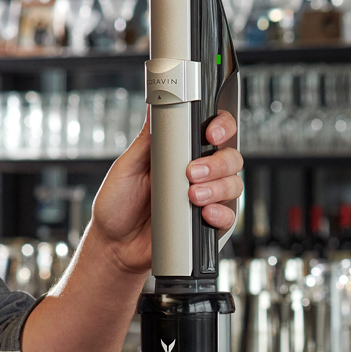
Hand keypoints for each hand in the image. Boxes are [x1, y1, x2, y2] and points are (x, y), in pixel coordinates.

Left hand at [86, 109, 243, 275]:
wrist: (115, 246)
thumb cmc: (118, 205)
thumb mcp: (127, 165)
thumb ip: (147, 138)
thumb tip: (154, 105)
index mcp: (181, 153)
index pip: (213, 131)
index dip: (220, 127)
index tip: (210, 133)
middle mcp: (199, 173)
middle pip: (231, 157)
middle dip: (218, 163)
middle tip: (192, 173)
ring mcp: (206, 198)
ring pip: (234, 185)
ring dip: (218, 188)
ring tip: (193, 197)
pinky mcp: (209, 224)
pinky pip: (229, 216)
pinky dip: (221, 214)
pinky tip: (205, 214)